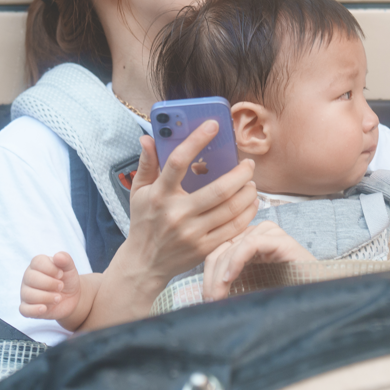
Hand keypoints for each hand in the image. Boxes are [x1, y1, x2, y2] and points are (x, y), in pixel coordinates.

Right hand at [19, 252, 80, 320]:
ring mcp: (26, 293)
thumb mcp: (70, 268)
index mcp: (37, 265)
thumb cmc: (67, 279)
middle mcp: (28, 278)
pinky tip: (44, 308)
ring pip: (28, 294)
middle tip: (61, 286)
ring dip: (46, 297)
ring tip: (59, 298)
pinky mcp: (28, 307)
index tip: (61, 274)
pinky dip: (34, 309)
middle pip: (30, 278)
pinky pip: (24, 310)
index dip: (51, 268)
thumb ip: (65, 260)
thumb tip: (58, 256)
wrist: (72, 297)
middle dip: (50, 283)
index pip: (37, 262)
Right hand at [119, 120, 258, 289]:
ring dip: (248, 193)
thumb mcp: (138, 192)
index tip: (213, 125)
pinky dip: (247, 213)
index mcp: (159, 195)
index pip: (178, 162)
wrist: (144, 263)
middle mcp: (176, 214)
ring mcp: (192, 233)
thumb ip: (146, 164)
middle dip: (240, 174)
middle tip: (248, 164)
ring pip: (231, 209)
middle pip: (218, 190)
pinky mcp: (204, 248)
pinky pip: (234, 228)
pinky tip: (251, 202)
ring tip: (252, 182)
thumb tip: (149, 138)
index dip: (197, 140)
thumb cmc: (144, 223)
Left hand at [202, 221, 315, 300]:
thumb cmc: (285, 293)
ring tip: (218, 297)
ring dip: (221, 275)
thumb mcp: (250, 288)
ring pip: (232, 247)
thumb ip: (229, 285)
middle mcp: (256, 233)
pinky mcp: (279, 239)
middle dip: (211, 277)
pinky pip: (249, 245)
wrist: (317, 294)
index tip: (204, 299)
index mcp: (246, 242)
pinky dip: (236, 262)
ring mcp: (269, 233)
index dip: (207, 275)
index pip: (216, 251)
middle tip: (209, 300)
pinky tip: (229, 279)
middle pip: (221, 249)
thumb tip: (202, 296)